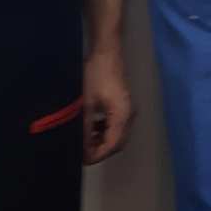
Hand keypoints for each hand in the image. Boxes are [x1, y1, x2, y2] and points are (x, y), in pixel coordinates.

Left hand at [82, 46, 132, 164]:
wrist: (106, 51)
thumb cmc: (96, 74)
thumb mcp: (87, 103)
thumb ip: (85, 127)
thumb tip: (81, 147)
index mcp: (122, 116)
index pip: (111, 145)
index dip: (96, 155)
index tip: (81, 159)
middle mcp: (129, 115)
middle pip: (117, 142)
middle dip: (99, 149)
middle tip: (81, 152)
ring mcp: (128, 109)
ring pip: (116, 134)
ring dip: (101, 140)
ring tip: (84, 141)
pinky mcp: (123, 104)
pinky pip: (116, 124)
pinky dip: (104, 130)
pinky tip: (91, 127)